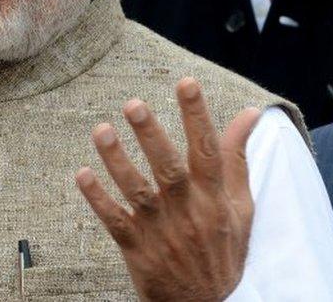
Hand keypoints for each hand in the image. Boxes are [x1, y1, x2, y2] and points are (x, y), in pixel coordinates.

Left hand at [75, 78, 260, 301]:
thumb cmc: (224, 248)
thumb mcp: (241, 205)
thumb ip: (238, 157)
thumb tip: (251, 112)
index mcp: (214, 197)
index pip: (208, 150)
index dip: (197, 116)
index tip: (186, 83)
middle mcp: (189, 211)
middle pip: (169, 169)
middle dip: (151, 135)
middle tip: (133, 104)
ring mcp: (162, 231)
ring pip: (138, 192)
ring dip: (117, 161)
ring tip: (101, 130)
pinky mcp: (139, 250)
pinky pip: (115, 222)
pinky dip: (98, 199)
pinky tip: (82, 174)